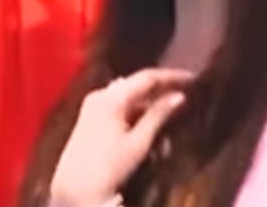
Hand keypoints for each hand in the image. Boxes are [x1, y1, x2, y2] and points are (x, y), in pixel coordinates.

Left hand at [49, 68, 192, 206]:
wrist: (74, 191)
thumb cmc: (109, 167)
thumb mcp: (139, 142)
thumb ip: (159, 115)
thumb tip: (179, 96)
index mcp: (111, 97)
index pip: (147, 78)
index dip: (172, 76)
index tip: (192, 79)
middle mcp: (100, 95)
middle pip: (136, 84)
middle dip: (161, 89)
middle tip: (184, 93)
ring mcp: (92, 105)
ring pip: (128, 95)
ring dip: (148, 102)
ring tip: (170, 110)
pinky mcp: (89, 117)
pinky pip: (118, 105)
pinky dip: (135, 111)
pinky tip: (149, 121)